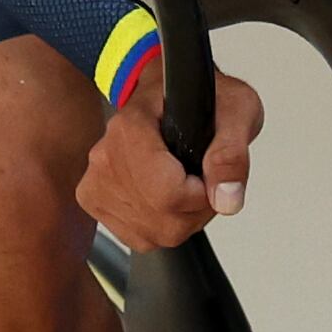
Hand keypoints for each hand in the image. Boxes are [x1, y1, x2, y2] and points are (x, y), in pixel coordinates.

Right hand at [78, 51, 261, 248]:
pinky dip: (160, 227)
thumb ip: (232, 154)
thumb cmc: (200, 100)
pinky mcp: (94, 199)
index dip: (201, 194)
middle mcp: (107, 156)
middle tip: (203, 179)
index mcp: (133, 127)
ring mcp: (97, 180)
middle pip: (162, 221)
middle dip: (195, 211)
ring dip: (180, 220)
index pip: (168, 193)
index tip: (208, 175)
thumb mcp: (236, 110)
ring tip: (185, 185)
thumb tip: (225, 199)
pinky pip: (137, 237)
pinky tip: (165, 198)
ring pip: (151, 234)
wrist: (170, 94)